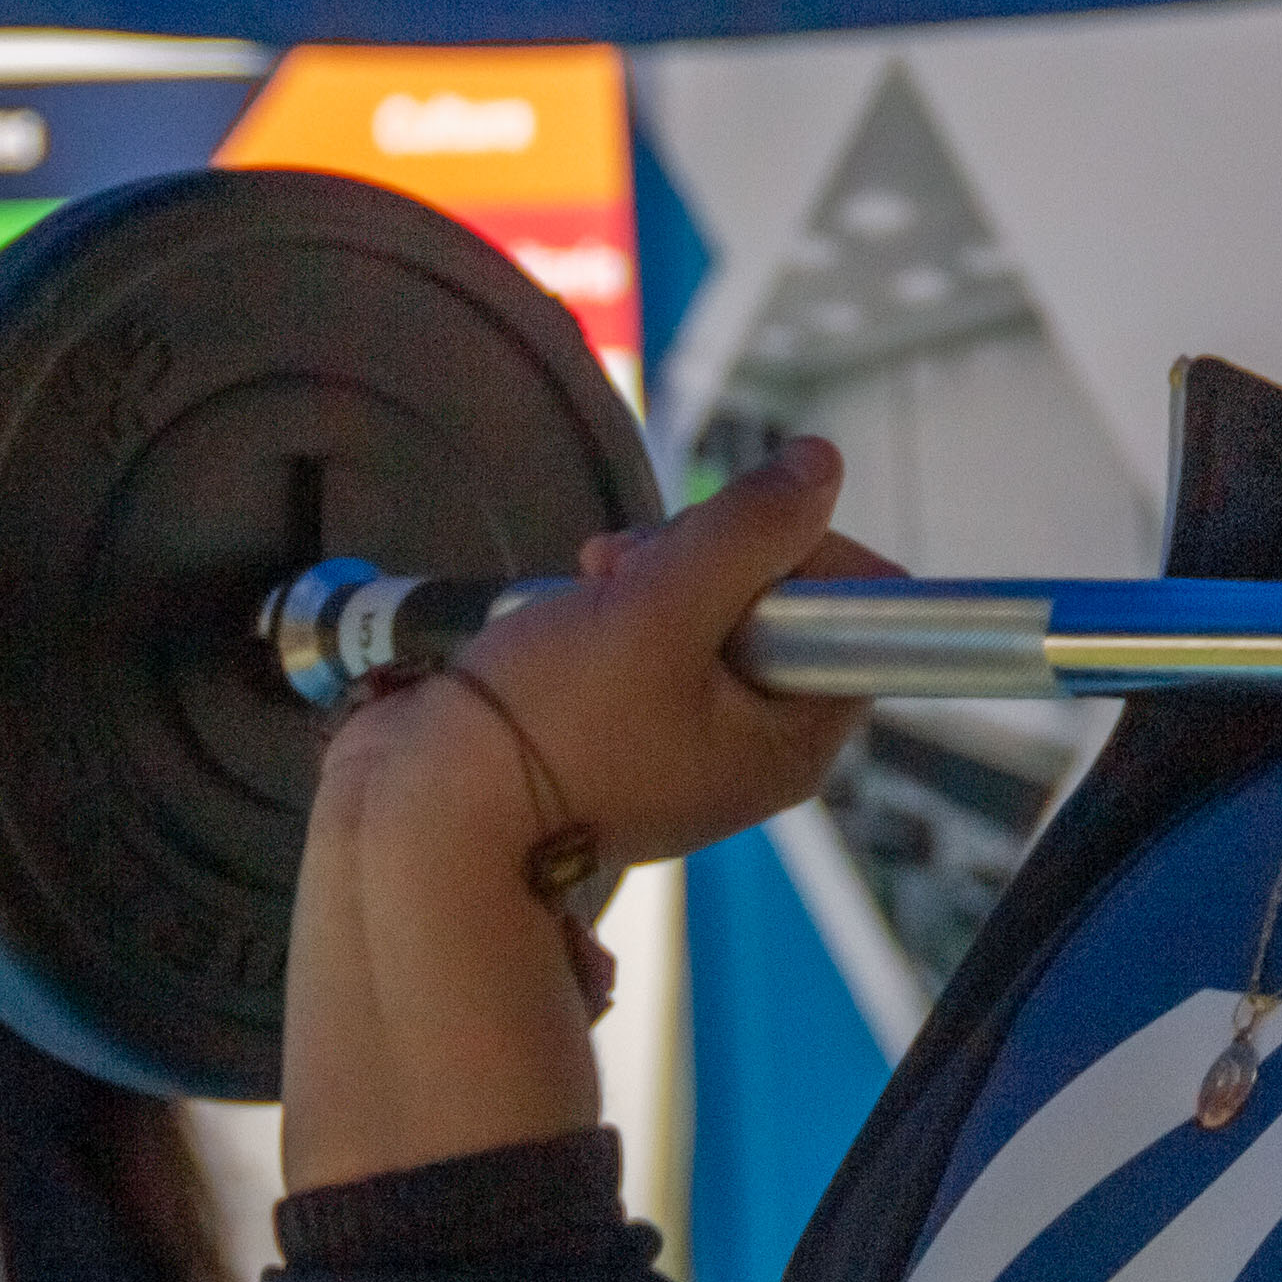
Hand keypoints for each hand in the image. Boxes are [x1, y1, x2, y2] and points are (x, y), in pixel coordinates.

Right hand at [338, 440, 894, 883]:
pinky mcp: (623, 719)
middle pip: (781, 597)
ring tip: (589, 580)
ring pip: (707, 602)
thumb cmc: (546, 724)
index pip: (859, 612)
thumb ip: (749, 531)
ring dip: (651, 568)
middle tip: (633, 566)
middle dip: (708, 554)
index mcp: (794, 738)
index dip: (799, 552)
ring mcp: (687, 733)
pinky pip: (648, 631)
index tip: (721, 546)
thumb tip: (821, 466)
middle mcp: (753, 741)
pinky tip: (573, 597)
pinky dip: (614, 600)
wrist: (423, 815)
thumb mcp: (660, 609)